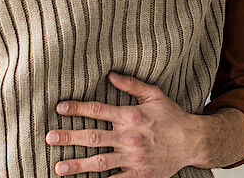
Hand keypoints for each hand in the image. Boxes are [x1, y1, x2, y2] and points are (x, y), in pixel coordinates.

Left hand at [46, 72, 204, 176]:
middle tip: (49, 137)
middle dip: (69, 137)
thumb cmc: (173, 117)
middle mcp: (129, 137)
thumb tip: (110, 75)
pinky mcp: (138, 175)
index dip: (77, 108)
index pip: (98, 110)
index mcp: (131, 116)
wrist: (193, 142)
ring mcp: (133, 158)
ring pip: (99, 161)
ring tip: (58, 167)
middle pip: (93, 136)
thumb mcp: (154, 95)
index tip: (60, 107)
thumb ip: (131, 85)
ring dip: (77, 165)